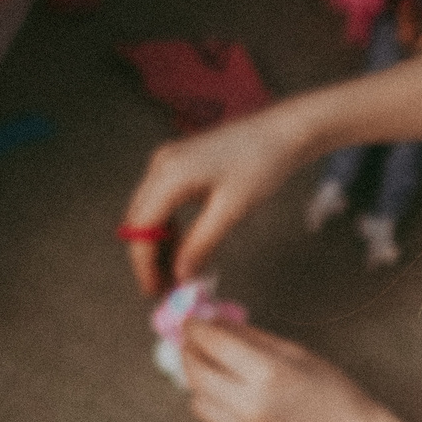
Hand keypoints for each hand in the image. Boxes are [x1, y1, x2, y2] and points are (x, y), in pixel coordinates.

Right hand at [120, 106, 312, 293]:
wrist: (282, 132)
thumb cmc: (261, 164)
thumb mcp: (231, 211)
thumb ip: (201, 244)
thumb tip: (181, 275)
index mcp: (169, 175)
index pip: (141, 228)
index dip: (144, 263)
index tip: (154, 289)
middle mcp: (161, 165)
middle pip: (139, 220)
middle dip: (148, 256)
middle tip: (164, 288)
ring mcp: (168, 162)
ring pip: (150, 212)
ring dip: (159, 243)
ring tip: (175, 272)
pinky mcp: (180, 164)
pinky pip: (163, 201)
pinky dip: (169, 226)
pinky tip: (183, 247)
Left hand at [179, 321, 397, 421]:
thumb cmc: (336, 395)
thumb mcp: (299, 354)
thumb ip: (254, 338)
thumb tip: (218, 322)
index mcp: (267, 375)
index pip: (214, 344)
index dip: (197, 328)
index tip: (192, 321)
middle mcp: (249, 407)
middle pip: (196, 373)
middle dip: (190, 352)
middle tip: (194, 341)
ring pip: (197, 401)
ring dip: (200, 381)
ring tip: (216, 369)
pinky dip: (217, 405)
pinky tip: (236, 396)